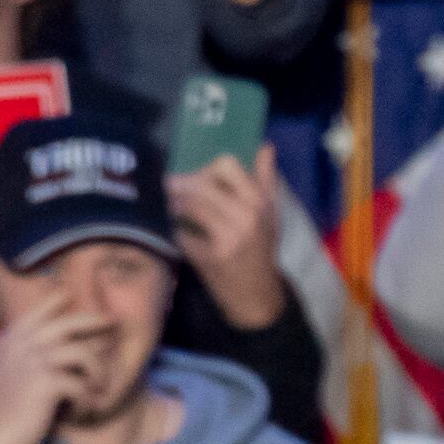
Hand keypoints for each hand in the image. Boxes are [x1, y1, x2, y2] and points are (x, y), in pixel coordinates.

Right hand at [0, 292, 116, 443]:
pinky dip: (87, 401)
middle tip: (113, 322)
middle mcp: (21, 345)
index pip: (39, 311)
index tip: (73, 296)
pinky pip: (82, 385)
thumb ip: (24, 356)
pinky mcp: (46, 383)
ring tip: (99, 389)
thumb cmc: (4, 413)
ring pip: (83, 353)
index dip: (58, 301)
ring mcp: (34, 361)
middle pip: (68, 323)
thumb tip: (56, 345)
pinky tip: (82, 412)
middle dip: (94, 320)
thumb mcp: (8, 375)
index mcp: (11, 341)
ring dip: (98, 372)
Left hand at [170, 145, 288, 331]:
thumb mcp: (271, 216)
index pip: (227, 164)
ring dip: (175, 203)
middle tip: (172, 185)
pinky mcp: (209, 257)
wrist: (257, 297)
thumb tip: (265, 146)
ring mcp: (227, 238)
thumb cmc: (262, 251)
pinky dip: (177, 230)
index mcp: (260, 202)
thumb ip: (266, 180)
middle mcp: (245, 217)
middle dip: (182, 183)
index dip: (207, 166)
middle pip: (202, 183)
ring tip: (173, 205)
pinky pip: (182, 233)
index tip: (199, 175)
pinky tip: (178, 231)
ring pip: (189, 205)